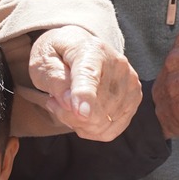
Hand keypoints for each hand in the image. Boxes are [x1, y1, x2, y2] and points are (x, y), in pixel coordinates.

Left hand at [24, 24, 142, 139]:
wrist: (78, 49)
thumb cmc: (58, 55)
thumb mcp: (43, 62)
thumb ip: (55, 80)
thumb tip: (70, 104)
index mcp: (92, 50)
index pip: (89, 77)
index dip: (85, 97)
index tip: (81, 113)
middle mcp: (118, 65)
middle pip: (95, 108)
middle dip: (67, 114)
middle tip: (53, 102)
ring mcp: (130, 83)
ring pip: (102, 123)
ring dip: (78, 123)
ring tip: (66, 104)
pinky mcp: (134, 99)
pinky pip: (110, 131)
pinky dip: (91, 129)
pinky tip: (81, 114)